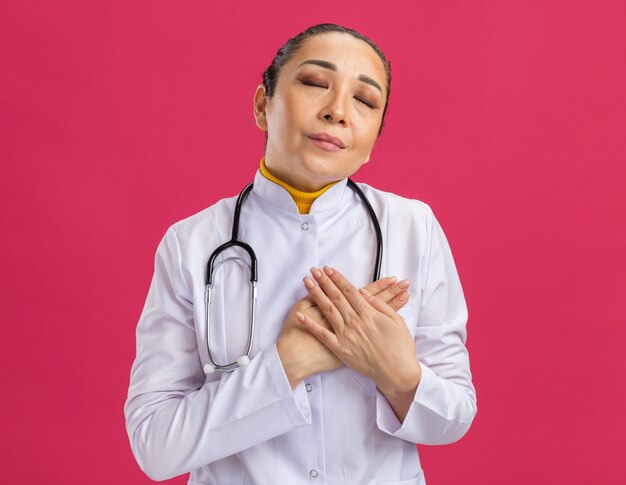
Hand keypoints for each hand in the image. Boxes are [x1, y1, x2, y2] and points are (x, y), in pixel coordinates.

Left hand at [277, 276, 410, 388]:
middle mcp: (355, 322)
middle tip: (314, 270)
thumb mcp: (397, 321)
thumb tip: (364, 292)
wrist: (397, 373)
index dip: (337, 278)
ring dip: (316, 295)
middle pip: (336, 297)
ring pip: (327, 310)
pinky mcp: (340, 350)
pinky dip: (310, 325)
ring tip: (307, 283)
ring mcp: (346, 336)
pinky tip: (300, 315)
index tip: (329, 269)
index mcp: (369, 314)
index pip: (349, 290)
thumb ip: (379, 305)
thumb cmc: (401, 348)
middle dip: (324, 282)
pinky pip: (322, 335)